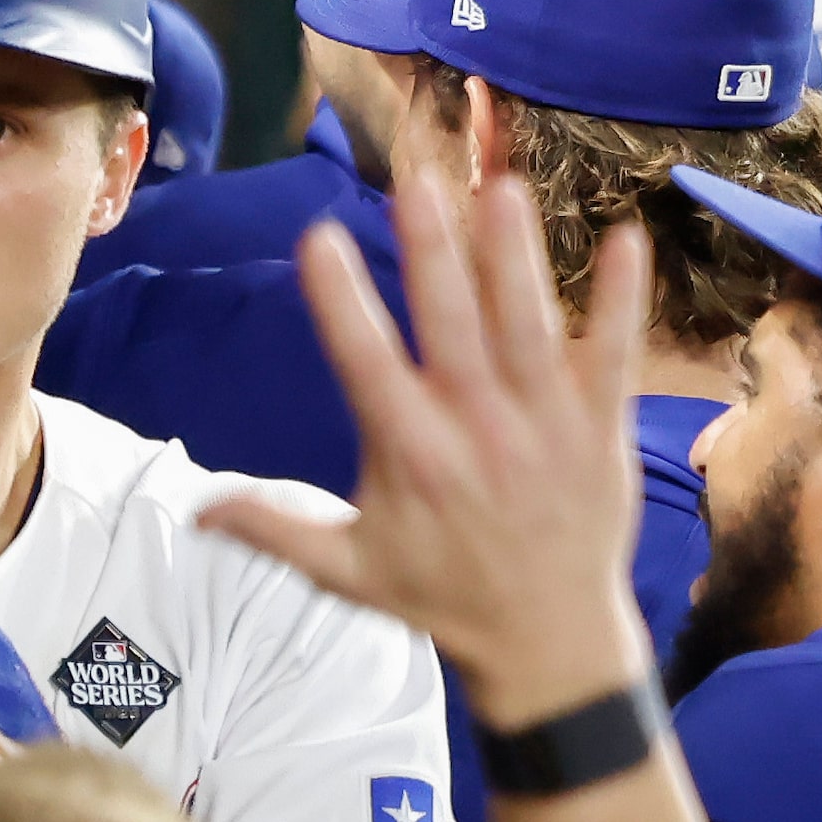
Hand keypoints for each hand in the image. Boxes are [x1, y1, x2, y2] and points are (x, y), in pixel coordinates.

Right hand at [199, 171, 656, 730]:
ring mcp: (544, 426)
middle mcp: (476, 431)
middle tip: (415, 181)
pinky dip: (621, 299)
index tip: (318, 236)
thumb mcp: (346, 570)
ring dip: (515, 258)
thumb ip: (273, 530)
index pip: (366, 363)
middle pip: (452, 325)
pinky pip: (612, 355)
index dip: (341, 300)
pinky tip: (625, 237)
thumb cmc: (438, 596)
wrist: (550, 640)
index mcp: (409, 454)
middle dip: (433, 250)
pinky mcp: (599, 429)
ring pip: (528, 327)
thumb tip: (196, 509)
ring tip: (501, 188)